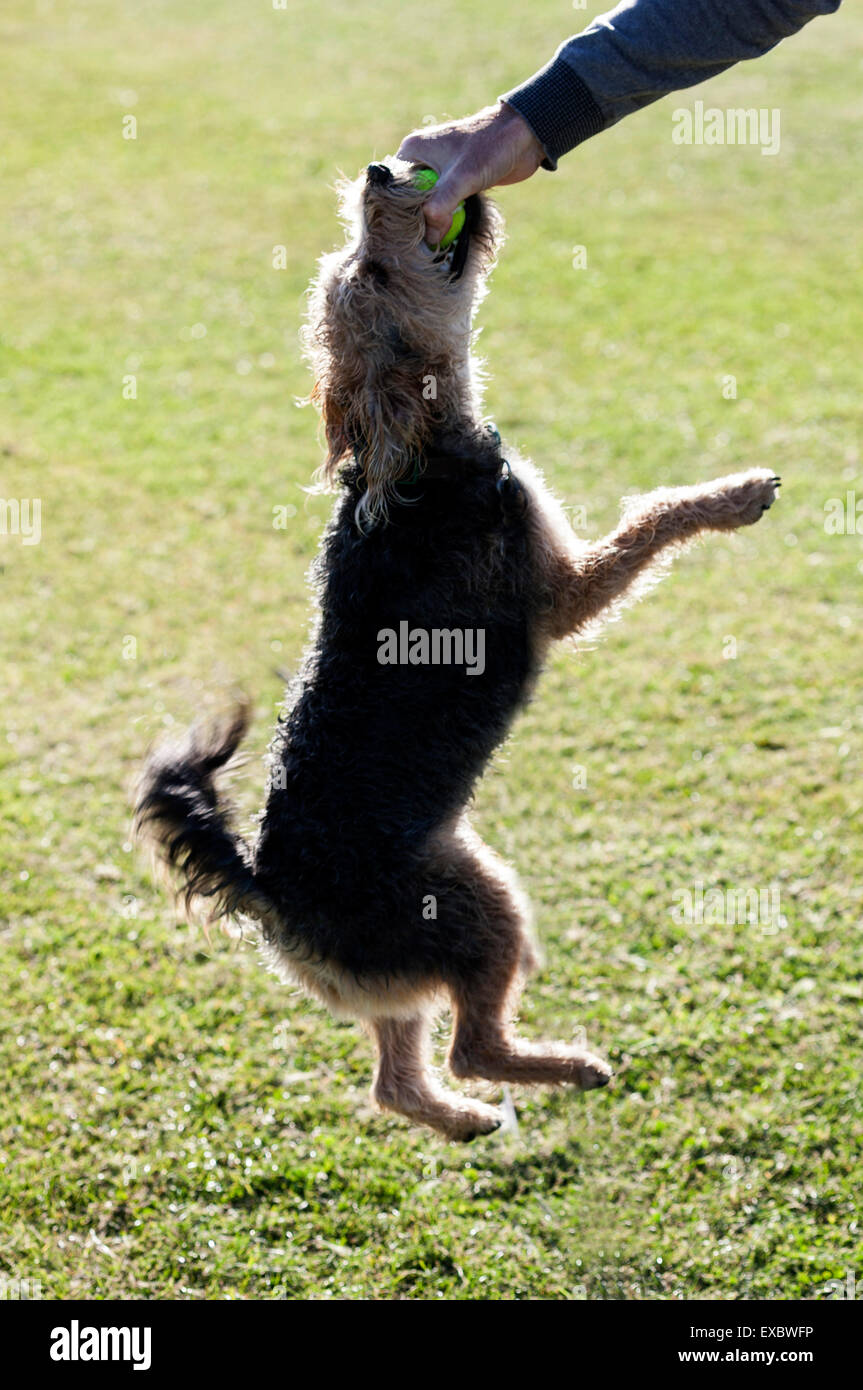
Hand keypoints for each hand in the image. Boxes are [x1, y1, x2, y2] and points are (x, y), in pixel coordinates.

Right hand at [397, 101, 544, 244]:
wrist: (524, 136)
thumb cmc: (490, 147)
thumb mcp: (461, 178)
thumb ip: (440, 207)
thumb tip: (429, 239)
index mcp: (413, 151)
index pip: (393, 189)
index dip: (398, 214)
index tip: (406, 238)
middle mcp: (422, 160)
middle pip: (410, 201)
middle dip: (418, 222)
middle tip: (422, 248)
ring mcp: (439, 171)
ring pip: (429, 205)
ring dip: (435, 223)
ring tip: (437, 244)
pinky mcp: (456, 182)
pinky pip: (445, 206)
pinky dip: (448, 219)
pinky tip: (450, 235)